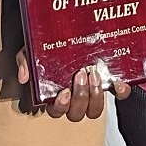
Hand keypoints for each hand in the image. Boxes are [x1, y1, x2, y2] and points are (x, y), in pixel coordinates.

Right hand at [16, 49, 130, 120]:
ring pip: (94, 111)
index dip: (60, 106)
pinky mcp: (109, 84)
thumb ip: (25, 61)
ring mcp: (92, 93)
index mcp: (55, 94)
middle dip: (80, 97)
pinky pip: (118, 95)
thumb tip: (24, 77)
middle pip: (76, 114)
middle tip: (81, 76)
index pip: (56, 111)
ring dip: (95, 97)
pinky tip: (118, 82)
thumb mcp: (33, 50)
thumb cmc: (50, 47)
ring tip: (94, 75)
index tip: (64, 91)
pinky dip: (121, 91)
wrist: (72, 30)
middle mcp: (74, 99)